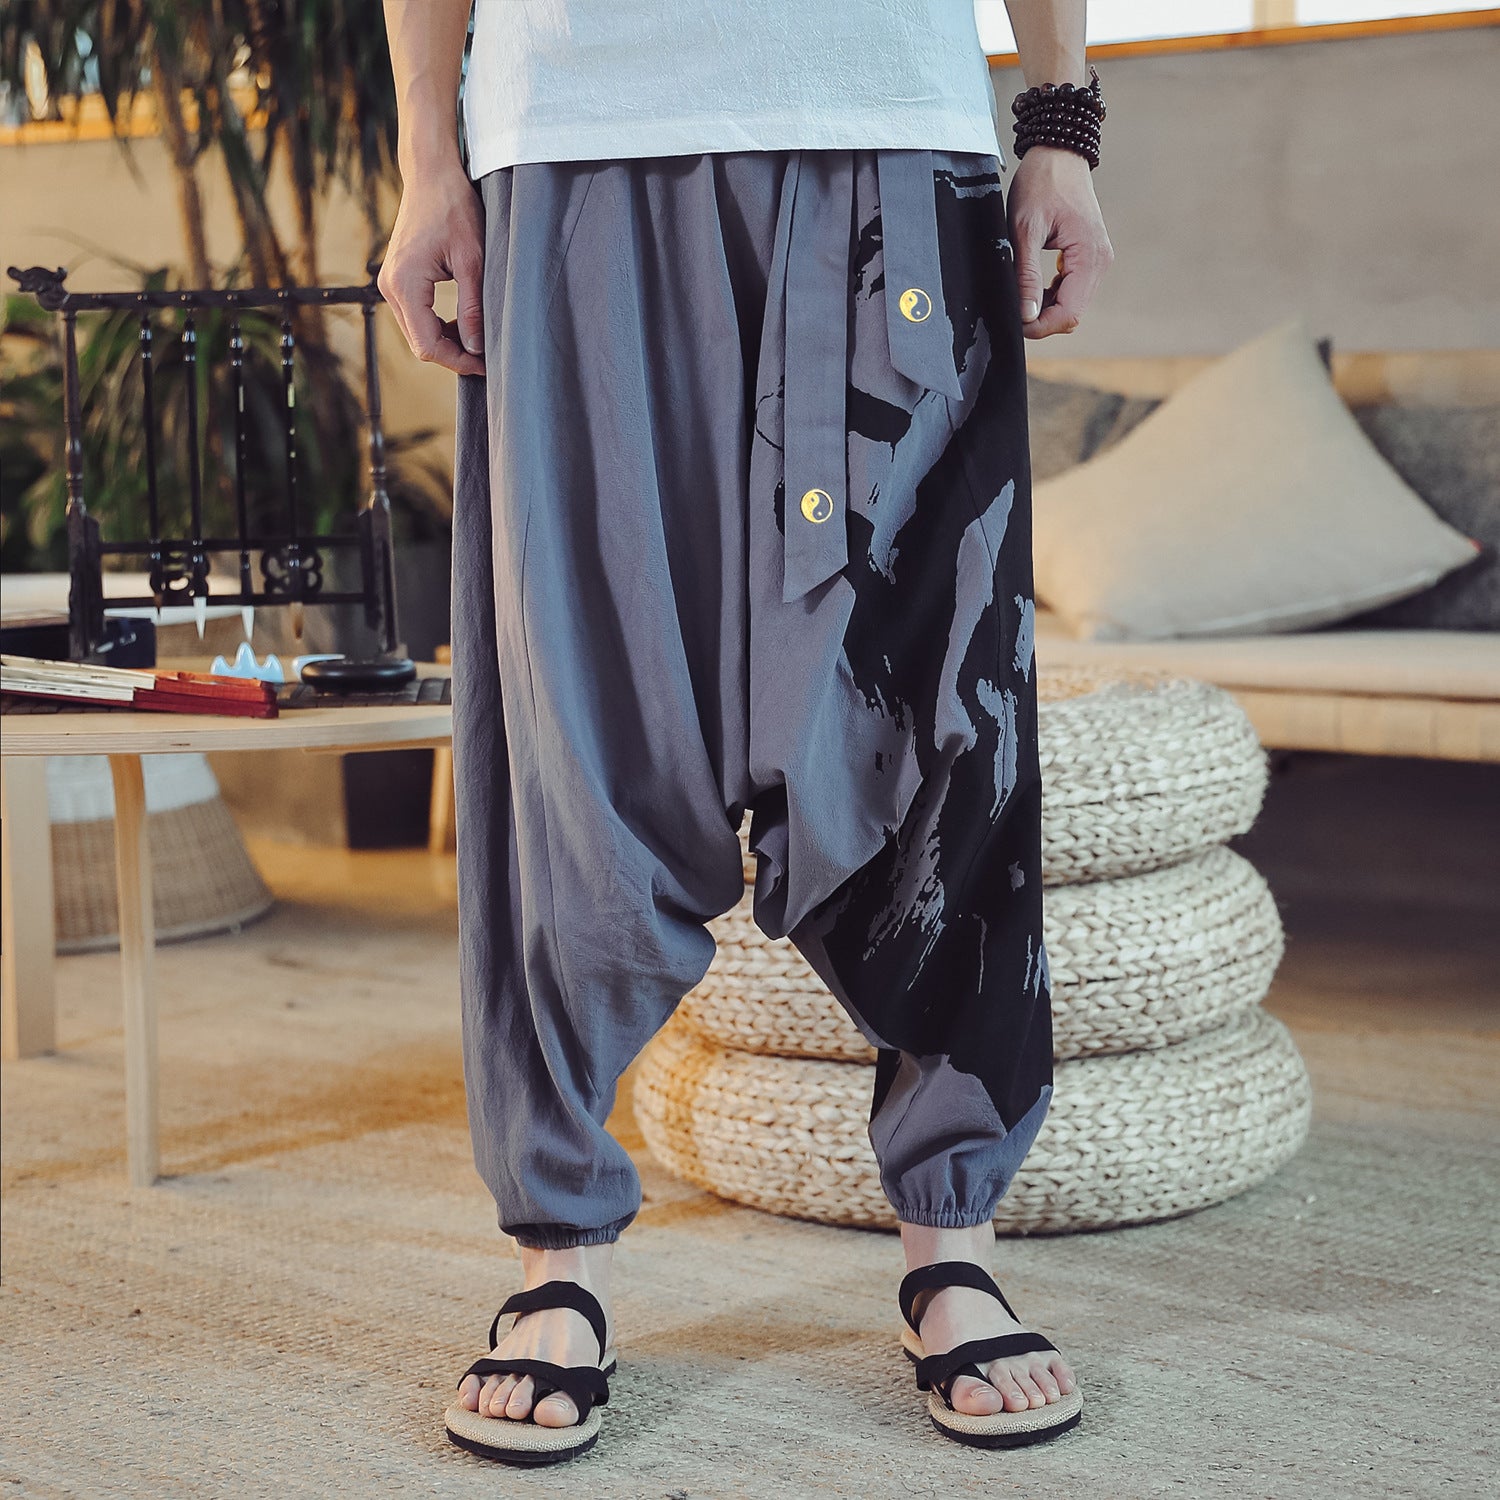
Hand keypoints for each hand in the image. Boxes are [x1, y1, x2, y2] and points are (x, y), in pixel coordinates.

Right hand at [378, 159, 485, 375]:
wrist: (431, 175)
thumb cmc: (453, 208)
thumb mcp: (472, 260)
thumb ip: (473, 307)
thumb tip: (476, 348)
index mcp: (405, 284)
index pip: (428, 345)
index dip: (458, 361)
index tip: (486, 364)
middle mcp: (389, 287)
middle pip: (420, 344)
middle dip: (454, 354)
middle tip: (486, 355)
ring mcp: (390, 283)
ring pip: (418, 332)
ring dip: (447, 340)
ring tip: (477, 336)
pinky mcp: (397, 279)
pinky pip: (416, 316)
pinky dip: (438, 325)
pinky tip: (462, 321)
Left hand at [1007, 147, 1113, 338]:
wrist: (1059, 154)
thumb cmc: (1042, 183)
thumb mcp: (1025, 230)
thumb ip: (1026, 275)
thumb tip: (1026, 314)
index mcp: (1089, 256)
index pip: (1069, 314)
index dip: (1040, 326)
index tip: (1015, 322)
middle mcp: (1100, 262)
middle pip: (1072, 314)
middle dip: (1041, 319)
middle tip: (1013, 309)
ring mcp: (1097, 260)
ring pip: (1072, 304)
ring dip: (1046, 308)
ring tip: (1021, 294)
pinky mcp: (1090, 257)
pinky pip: (1072, 290)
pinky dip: (1052, 295)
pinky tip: (1033, 286)